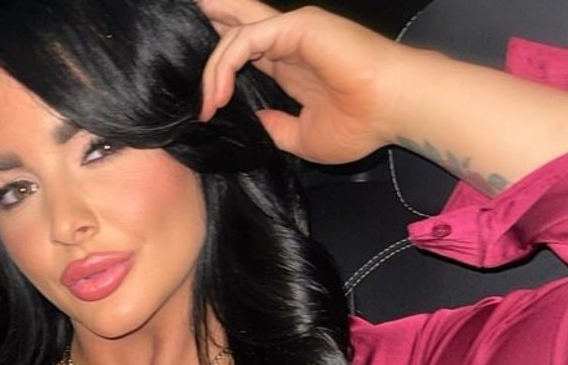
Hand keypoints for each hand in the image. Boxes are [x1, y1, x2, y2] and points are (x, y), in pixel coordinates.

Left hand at [197, 1, 404, 164]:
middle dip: (207, 22)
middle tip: (174, 31)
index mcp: (289, 65)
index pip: (242, 52)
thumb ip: (275, 128)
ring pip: (233, 29)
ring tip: (205, 104)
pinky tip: (217, 95)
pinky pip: (245, 38)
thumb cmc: (361, 124)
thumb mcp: (302, 138)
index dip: (217, 71)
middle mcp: (287, 42)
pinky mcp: (296, 26)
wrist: (393, 111)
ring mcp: (291, 30)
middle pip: (235, 23)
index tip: (204, 110)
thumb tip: (253, 124)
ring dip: (211, 69)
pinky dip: (224, 65)